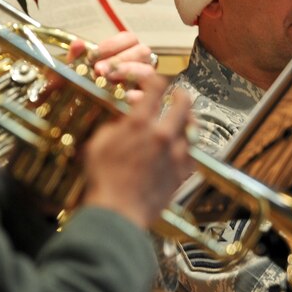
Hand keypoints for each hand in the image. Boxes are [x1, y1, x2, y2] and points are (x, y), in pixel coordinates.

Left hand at [66, 32, 157, 102]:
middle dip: (119, 58)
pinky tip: (123, 96)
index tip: (93, 55)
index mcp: (126, 55)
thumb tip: (77, 44)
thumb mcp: (76, 77)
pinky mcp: (149, 105)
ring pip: (148, 71)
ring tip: (109, 79)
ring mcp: (146, 85)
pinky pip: (149, 96)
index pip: (129, 39)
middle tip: (99, 69)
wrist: (85, 125)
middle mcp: (139, 67)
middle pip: (142, 51)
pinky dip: (137, 94)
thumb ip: (76, 59)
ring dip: (129, 71)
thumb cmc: (85, 96)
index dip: (113, 44)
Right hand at [79, 74, 193, 228]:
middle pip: (184, 103)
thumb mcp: (98, 145)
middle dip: (181, 93)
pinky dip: (189, 146)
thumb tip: (124, 122)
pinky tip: (183, 146)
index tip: (153, 80)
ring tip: (183, 119)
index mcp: (140, 124)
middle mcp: (162, 135)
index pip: (156, 88)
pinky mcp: (181, 173)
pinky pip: (192, 153)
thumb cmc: (103, 181)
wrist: (118, 213)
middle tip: (178, 93)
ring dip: (187, 119)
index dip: (154, 79)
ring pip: (192, 128)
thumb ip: (115, 127)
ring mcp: (175, 154)